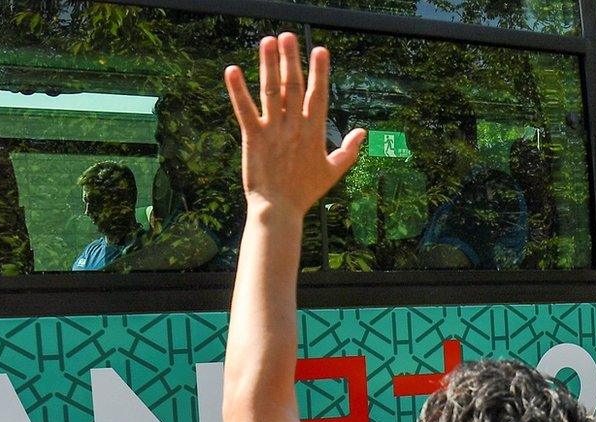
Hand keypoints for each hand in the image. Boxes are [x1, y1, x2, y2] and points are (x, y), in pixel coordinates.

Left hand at [224, 33, 363, 218]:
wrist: (279, 211)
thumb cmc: (305, 192)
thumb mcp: (332, 171)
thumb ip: (349, 151)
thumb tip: (363, 133)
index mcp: (314, 132)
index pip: (318, 94)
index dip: (319, 71)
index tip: (320, 50)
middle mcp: (294, 127)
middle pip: (293, 85)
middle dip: (291, 59)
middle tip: (287, 36)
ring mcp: (273, 131)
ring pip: (271, 91)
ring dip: (268, 65)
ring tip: (267, 41)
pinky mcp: (253, 138)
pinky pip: (244, 110)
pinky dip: (237, 90)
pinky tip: (232, 71)